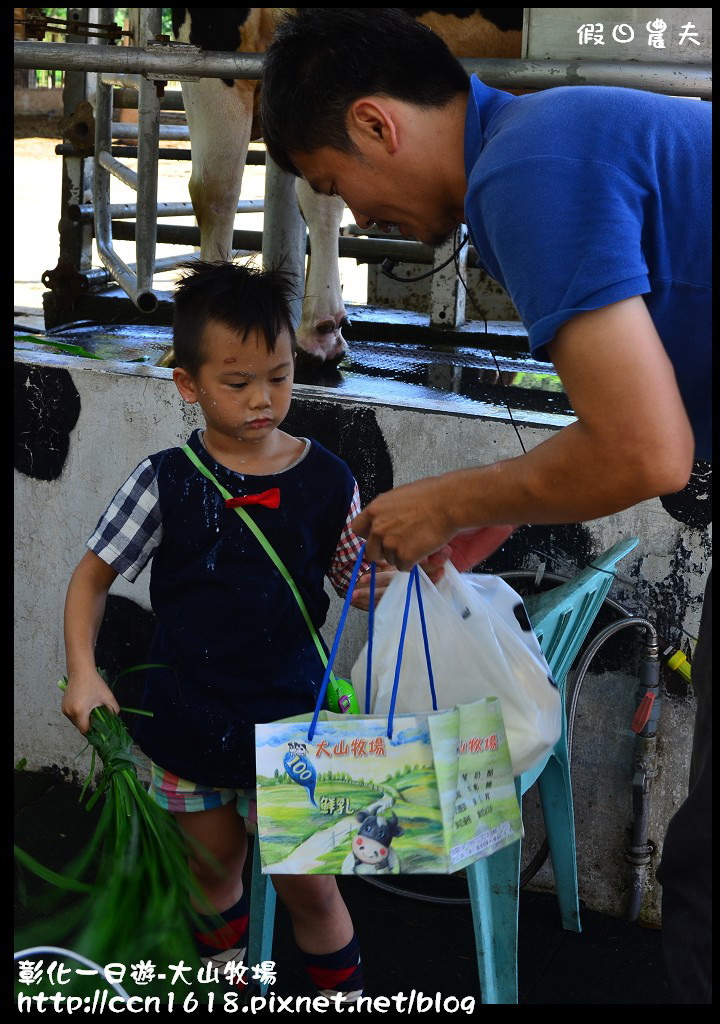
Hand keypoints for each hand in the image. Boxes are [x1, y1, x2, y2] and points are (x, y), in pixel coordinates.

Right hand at [61, 670, 120, 734]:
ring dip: (83, 720)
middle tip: (96, 716)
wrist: (81, 672)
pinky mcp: (62, 707)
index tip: (99, 726)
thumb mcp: (108, 697)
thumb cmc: (95, 684)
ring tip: (90, 710)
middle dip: (88, 724)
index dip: (93, 730)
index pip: (84, 730)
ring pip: (75, 722)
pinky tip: (84, 706)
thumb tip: (113, 720)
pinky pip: (71, 716)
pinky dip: (78, 715)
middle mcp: (69, 712)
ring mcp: (64, 709)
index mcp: (80, 711)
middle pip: (80, 727)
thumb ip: (114, 710)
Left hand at [350, 560, 396, 609]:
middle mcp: (398, 589)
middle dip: (366, 594)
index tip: (361, 580)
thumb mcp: (391, 565)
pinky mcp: (390, 607)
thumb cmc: (396, 573)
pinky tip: (357, 603)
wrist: (406, 587)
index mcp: (398, 576)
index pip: (386, 578)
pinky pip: (377, 608)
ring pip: (378, 602)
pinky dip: (366, 606)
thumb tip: (368, 557)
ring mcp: (394, 600)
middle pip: (381, 593)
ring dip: (363, 601)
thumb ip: (381, 562)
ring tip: (351, 599)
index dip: (374, 579)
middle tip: (353, 594)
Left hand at [352, 478, 515, 571]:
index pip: (358, 529)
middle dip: (383, 552)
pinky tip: (423, 550)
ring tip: (417, 542)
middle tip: (400, 546)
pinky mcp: (404, 556)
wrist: (448, 503)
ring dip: (401, 556)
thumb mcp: (399, 497)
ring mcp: (389, 543)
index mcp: (374, 510)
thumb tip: (383, 521)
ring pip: (389, 560)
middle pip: (371, 552)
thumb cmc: (430, 495)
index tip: (379, 537)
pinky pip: (403, 567)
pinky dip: (412, 563)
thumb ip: (386, 512)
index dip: (369, 535)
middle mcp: (377, 528)